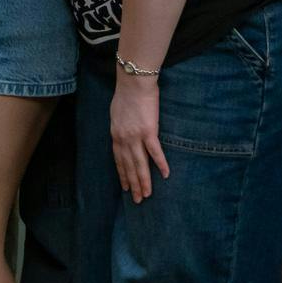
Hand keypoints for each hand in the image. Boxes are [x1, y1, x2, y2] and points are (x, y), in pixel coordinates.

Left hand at [111, 76, 168, 202]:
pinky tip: (166, 175)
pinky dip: (161, 164)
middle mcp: (124, 139)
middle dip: (133, 184)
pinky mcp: (149, 131)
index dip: (122, 175)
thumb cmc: (125, 94)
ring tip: (147, 195)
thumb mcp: (116, 114)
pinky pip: (155, 152)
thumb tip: (122, 135)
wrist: (134, 82)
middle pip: (129, 166)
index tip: (125, 187)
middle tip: (137, 199)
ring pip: (140, 164)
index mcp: (116, 135)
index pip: (119, 160)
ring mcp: (136, 137)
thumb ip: (119, 127)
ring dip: (144, 181)